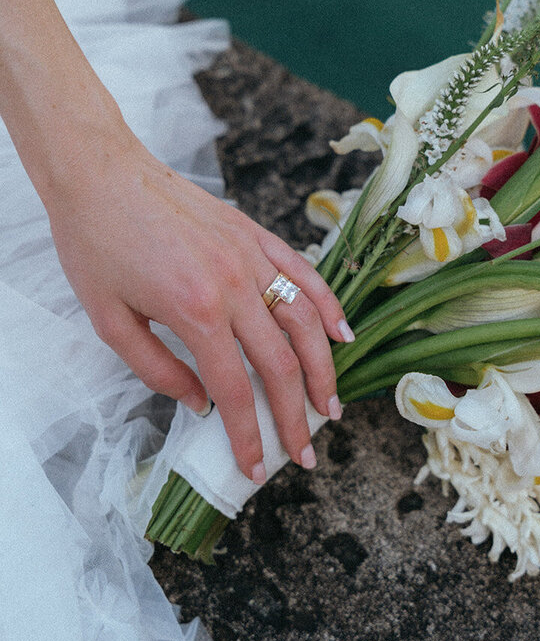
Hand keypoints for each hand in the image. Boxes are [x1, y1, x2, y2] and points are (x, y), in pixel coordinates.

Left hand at [45, 126, 351, 479]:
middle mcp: (234, 284)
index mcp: (195, 312)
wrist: (99, 174)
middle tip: (307, 454)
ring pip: (305, 322)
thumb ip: (157, 370)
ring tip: (331, 405)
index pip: (236, 390)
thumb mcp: (109, 322)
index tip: (258, 466)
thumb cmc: (95, 246)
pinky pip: (304, 274)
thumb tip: (200, 406)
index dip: (250, 435)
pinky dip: (328, 306)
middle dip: (297, 416)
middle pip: (281, 365)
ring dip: (324, 369)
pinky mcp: (256, 234)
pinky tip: (343, 334)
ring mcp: (251, 256)